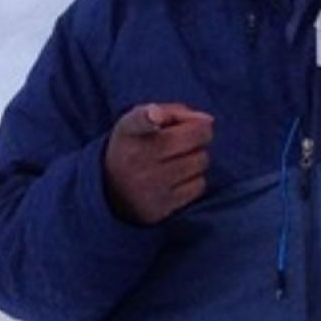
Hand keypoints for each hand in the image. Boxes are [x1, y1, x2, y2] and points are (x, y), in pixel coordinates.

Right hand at [104, 103, 214, 225]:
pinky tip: (178, 179)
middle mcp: (136, 159)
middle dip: (197, 136)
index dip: (150, 118)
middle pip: (194, 138)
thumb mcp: (141, 119)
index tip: (155, 116)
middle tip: (184, 141)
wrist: (112, 190)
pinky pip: (199, 186)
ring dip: (197, 158)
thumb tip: (207, 121)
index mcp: (129, 131)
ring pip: (200, 161)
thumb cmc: (136, 145)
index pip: (138, 121)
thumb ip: (174, 112)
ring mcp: (148, 187)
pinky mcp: (160, 208)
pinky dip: (195, 180)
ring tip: (178, 160)